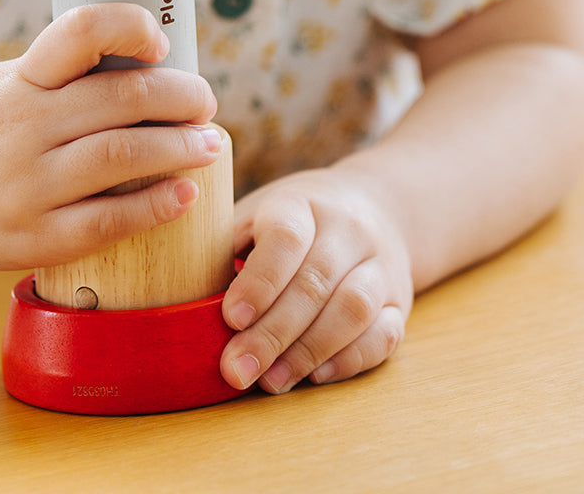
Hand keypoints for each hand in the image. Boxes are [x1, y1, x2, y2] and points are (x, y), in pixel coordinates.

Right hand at [0, 3, 218, 269]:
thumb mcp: (6, 84)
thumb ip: (65, 81)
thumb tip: (155, 74)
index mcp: (19, 79)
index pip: (80, 31)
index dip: (130, 27)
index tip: (162, 41)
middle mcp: (21, 125)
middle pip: (122, 98)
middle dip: (181, 98)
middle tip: (206, 103)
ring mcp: (25, 185)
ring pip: (124, 156)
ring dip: (181, 148)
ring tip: (211, 145)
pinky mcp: (30, 237)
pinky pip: (108, 222)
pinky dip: (155, 206)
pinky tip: (184, 194)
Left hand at [219, 166, 412, 392]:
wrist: (372, 205)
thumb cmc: (291, 219)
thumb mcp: (255, 215)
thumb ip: (225, 248)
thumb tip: (183, 303)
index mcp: (302, 203)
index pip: (286, 238)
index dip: (259, 281)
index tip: (229, 318)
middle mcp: (348, 229)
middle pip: (315, 282)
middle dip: (273, 333)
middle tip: (237, 370)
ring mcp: (380, 263)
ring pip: (353, 309)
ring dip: (309, 351)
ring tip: (270, 380)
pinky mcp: (400, 299)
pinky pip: (385, 334)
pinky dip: (350, 360)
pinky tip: (314, 375)